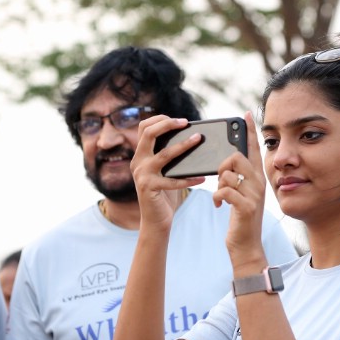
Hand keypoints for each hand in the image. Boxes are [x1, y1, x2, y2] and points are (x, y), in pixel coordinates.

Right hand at [131, 114, 206, 228]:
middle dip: (168, 124)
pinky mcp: (149, 188)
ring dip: (183, 145)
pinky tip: (202, 178)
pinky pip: (173, 180)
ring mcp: (142, 174)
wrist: (155, 220)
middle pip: (148, 133)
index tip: (179, 120)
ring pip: (163, 154)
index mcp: (140, 155)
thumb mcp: (166, 171)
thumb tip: (192, 137)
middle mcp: (137, 162)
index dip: (160, 119)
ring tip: (198, 139)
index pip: (144, 127)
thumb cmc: (165, 194)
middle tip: (186, 122)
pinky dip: (189, 179)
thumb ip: (170, 156)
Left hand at [213, 111, 266, 270]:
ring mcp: (254, 196)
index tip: (245, 115)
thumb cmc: (240, 220)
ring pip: (228, 174)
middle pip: (236, 157)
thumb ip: (237, 179)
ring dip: (218, 185)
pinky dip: (218, 198)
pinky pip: (225, 191)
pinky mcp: (246, 207)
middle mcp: (259, 184)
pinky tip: (220, 206)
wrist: (246, 246)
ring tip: (221, 198)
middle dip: (221, 166)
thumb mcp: (241, 195)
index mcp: (257, 178)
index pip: (254, 149)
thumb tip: (227, 163)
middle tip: (220, 181)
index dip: (249, 131)